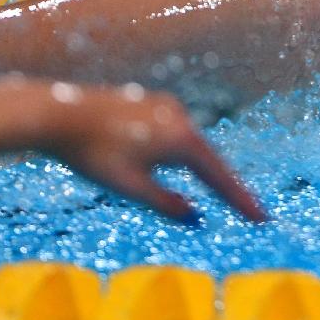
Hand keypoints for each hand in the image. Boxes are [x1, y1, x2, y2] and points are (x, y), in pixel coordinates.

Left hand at [43, 83, 267, 222]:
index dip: (241, 200)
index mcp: (181, 139)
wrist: (57, 113)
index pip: (219, 178)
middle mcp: (180, 116)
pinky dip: (181, 151)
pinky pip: (173, 131)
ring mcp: (164, 105)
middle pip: (209, 158)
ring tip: (216, 188)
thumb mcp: (131, 188)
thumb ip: (167, 204)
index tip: (262, 217)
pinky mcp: (148, 101)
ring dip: (201, 167)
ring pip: (189, 143)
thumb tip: (195, 215)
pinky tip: (174, 159)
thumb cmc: (92, 154)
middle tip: (247, 209)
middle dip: (226, 184)